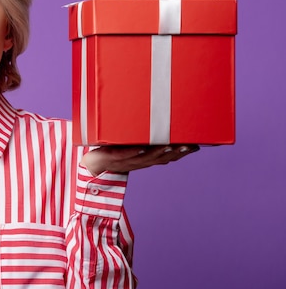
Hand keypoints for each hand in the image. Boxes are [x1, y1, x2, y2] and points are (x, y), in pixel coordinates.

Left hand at [80, 145, 199, 176]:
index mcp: (145, 159)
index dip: (181, 153)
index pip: (167, 157)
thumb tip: (160, 123)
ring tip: (170, 145)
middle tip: (189, 145)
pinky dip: (133, 152)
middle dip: (175, 152)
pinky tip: (141, 147)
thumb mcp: (132, 145)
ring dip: (158, 152)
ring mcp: (124, 161)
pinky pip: (123, 155)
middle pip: (159, 158)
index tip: (196, 146)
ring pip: (144, 157)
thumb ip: (145, 138)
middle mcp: (138, 161)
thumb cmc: (114, 153)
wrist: (91, 164)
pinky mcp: (111, 158)